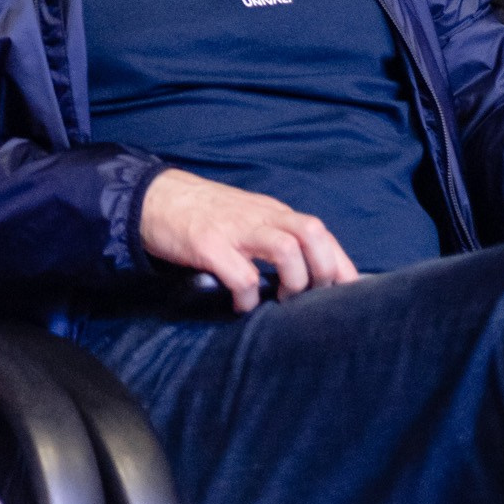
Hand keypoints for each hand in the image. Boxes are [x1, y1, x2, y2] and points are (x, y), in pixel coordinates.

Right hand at [137, 168, 356, 312]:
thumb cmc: (204, 215)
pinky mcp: (208, 244)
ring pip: (285, 248)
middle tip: (312, 298)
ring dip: (292, 282)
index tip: (349, 294)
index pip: (320, 233)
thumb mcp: (247, 219)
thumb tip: (306, 273)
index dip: (341, 264)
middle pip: (312, 232)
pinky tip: (241, 306)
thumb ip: (274, 237)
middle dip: (323, 269)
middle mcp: (260, 216)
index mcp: (273, 212)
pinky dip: (248, 297)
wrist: (154, 197)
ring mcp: (234, 229)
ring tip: (280, 302)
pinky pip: (241, 275)